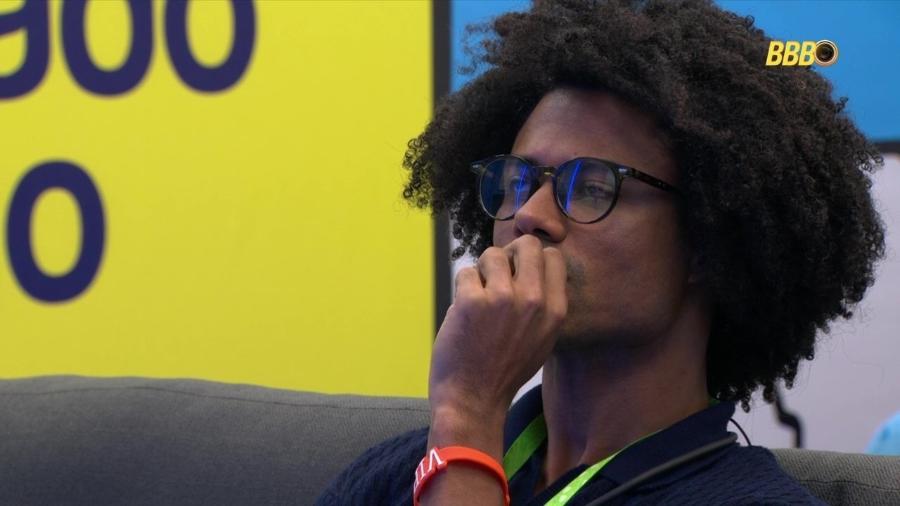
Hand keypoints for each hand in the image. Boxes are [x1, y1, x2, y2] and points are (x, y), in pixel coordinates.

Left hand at [429, 234, 567, 424]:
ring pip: (492, 254)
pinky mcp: (472, 301)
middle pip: (526, 244)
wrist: (474, 399)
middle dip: (508, 254)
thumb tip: (534, 268)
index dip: (532, 259)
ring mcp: (503, 298)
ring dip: (482, 272)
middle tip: (495, 276)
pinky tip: (463, 312)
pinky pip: (467, 272)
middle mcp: (534, 300)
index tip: (518, 272)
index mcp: (555, 310)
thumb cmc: (505, 371)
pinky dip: (463, 288)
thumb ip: (544, 305)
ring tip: (478, 298)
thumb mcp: (543, 339)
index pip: (553, 256)